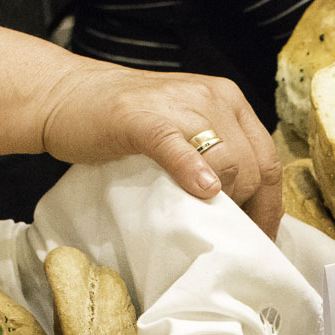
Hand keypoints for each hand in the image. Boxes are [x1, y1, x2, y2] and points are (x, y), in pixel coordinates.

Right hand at [41, 62, 282, 236]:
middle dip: (248, 210)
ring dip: (224, 200)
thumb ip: (214, 155)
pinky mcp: (142, 118)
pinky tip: (200, 191)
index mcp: (227, 100)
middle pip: (253, 165)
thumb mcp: (183, 131)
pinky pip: (177, 146)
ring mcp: (179, 104)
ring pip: (227, 158)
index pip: (268, 158)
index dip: (270, 206)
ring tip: (206, 222)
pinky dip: (192, 170)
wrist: (64, 95)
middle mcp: (212, 97)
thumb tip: (242, 209)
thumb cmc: (123, 123)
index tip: (259, 240)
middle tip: (230, 239)